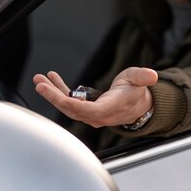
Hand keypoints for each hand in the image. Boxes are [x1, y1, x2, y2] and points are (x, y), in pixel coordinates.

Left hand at [33, 67, 157, 127]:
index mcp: (111, 108)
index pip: (90, 110)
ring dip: (52, 93)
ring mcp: (90, 114)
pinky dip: (59, 91)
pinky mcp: (86, 109)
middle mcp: (98, 115)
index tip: (60, 97)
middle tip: (40, 84)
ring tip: (39, 79)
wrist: (138, 106)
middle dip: (54, 97)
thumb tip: (151, 75)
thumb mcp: (140, 80)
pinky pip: (70, 101)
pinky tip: (51, 79)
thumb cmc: (136, 92)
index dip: (74, 105)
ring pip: (68, 106)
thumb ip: (143, 77)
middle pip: (73, 110)